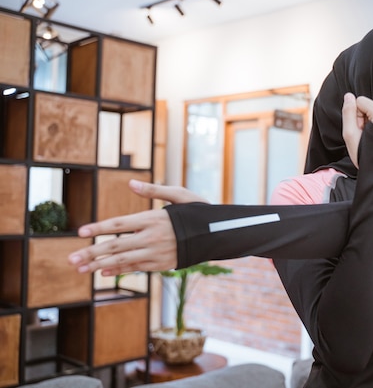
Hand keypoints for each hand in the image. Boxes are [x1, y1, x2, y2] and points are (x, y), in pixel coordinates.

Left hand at [67, 180, 207, 275]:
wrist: (219, 235)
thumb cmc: (198, 211)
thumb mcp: (179, 195)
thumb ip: (154, 190)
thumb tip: (131, 182)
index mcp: (154, 219)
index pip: (120, 224)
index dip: (99, 229)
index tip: (80, 233)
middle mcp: (153, 238)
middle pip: (116, 246)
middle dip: (91, 253)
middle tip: (70, 259)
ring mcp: (157, 253)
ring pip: (123, 260)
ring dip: (99, 265)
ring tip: (80, 269)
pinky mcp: (163, 264)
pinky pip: (137, 268)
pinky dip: (119, 270)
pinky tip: (103, 272)